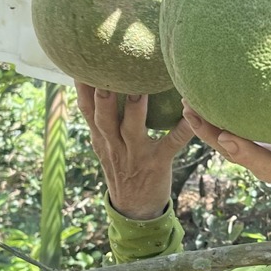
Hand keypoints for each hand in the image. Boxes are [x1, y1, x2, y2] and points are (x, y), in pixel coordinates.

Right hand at [76, 83, 193, 219]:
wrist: (135, 208)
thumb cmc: (122, 166)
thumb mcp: (104, 144)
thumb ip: (103, 117)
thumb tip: (100, 82)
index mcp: (101, 138)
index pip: (86, 110)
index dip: (82, 88)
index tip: (81, 62)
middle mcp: (115, 145)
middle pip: (103, 119)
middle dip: (102, 97)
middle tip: (105, 73)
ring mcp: (136, 155)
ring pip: (132, 130)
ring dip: (134, 110)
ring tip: (138, 90)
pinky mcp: (158, 162)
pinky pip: (172, 143)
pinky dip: (182, 129)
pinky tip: (189, 114)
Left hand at [181, 102, 270, 196]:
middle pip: (262, 163)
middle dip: (245, 152)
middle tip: (229, 138)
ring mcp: (258, 158)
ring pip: (233, 152)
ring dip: (211, 134)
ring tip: (192, 112)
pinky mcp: (241, 148)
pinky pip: (220, 139)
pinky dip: (204, 124)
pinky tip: (188, 104)